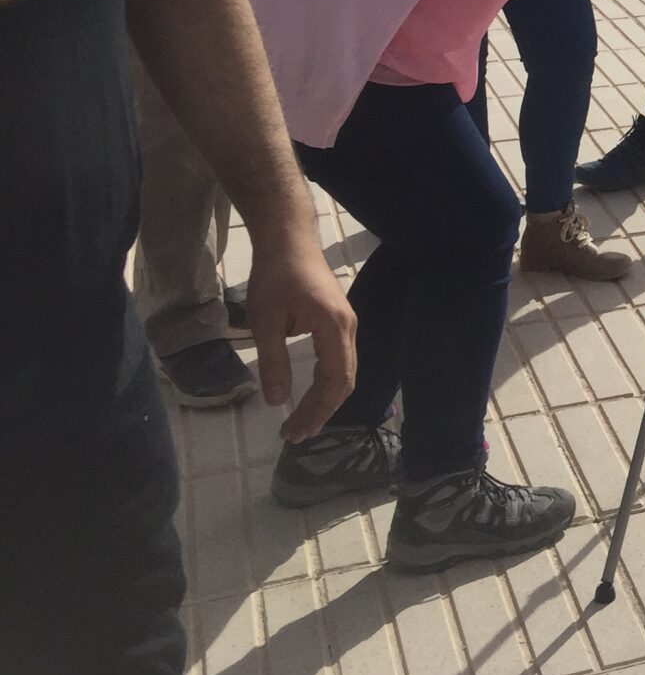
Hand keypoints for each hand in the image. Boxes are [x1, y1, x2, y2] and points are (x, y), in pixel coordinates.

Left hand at [243, 231, 357, 442]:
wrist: (288, 239)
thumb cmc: (275, 275)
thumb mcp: (265, 319)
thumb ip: (274, 361)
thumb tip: (278, 401)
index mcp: (334, 328)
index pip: (335, 381)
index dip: (317, 410)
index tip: (293, 432)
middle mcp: (348, 328)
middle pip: (345, 380)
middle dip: (323, 411)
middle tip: (295, 435)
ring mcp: (347, 323)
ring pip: (345, 371)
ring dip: (326, 399)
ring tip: (302, 421)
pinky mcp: (338, 321)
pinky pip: (340, 360)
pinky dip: (328, 383)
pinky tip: (312, 393)